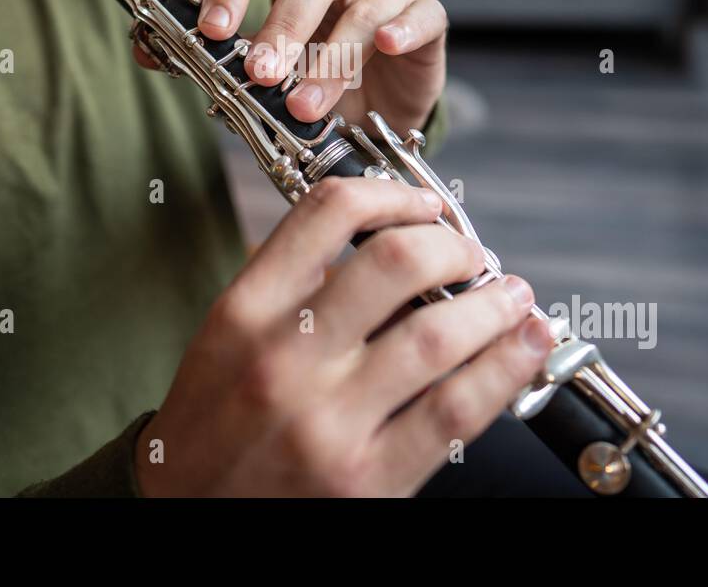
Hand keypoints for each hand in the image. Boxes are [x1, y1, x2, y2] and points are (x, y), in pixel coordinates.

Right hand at [133, 177, 553, 496]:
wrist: (182, 513)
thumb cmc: (212, 426)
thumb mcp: (226, 338)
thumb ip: (292, 286)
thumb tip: (392, 243)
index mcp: (245, 312)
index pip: (327, 214)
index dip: (392, 195)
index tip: (423, 204)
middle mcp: (284, 359)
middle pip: (395, 262)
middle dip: (452, 246)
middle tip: (470, 253)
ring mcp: (329, 422)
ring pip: (439, 333)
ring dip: (493, 303)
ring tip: (510, 296)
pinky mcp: (369, 480)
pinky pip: (457, 411)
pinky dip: (506, 368)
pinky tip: (525, 344)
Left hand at [193, 0, 446, 136]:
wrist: (378, 111)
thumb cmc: (317, 78)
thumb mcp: (272, 71)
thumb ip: (230, 61)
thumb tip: (164, 58)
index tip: (211, 30)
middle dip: (282, 26)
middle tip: (260, 73)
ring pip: (364, 7)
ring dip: (331, 59)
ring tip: (305, 106)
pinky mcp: (429, 17)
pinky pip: (424, 13)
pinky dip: (404, 28)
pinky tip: (387, 46)